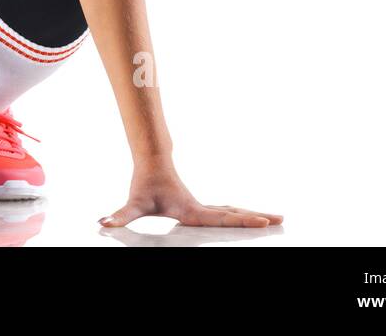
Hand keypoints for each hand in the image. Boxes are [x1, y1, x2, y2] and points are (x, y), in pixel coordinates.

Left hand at [99, 158, 282, 227]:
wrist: (150, 162)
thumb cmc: (143, 186)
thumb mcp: (132, 204)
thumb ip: (119, 215)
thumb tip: (103, 222)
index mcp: (192, 211)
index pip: (222, 219)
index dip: (243, 221)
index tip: (263, 221)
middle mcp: (201, 208)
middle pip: (235, 213)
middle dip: (257, 217)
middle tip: (281, 219)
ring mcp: (203, 206)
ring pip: (233, 210)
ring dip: (254, 214)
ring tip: (276, 218)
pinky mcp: (201, 205)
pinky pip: (227, 211)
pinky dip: (242, 214)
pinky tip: (251, 217)